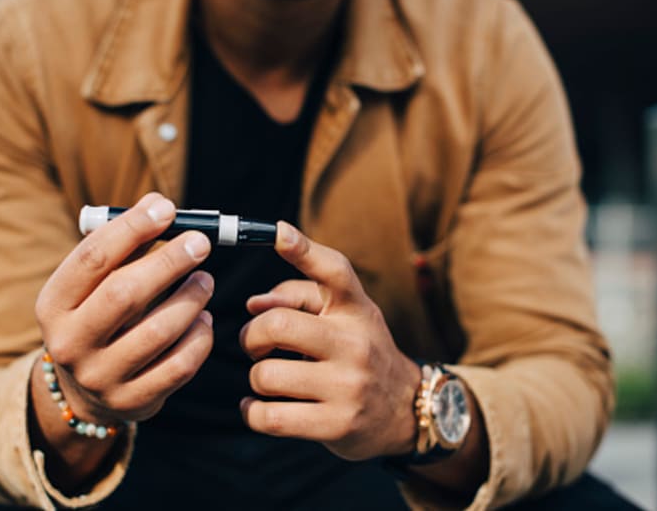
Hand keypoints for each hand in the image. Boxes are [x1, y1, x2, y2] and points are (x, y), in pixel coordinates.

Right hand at [35, 193, 214, 425]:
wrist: (84, 391)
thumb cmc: (99, 318)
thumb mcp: (96, 286)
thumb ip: (125, 245)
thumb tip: (160, 204)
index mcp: (53, 305)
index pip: (92, 258)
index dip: (132, 228)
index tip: (166, 208)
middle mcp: (69, 343)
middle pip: (124, 293)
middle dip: (169, 262)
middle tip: (201, 243)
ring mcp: (100, 378)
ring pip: (158, 331)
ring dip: (192, 298)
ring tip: (205, 280)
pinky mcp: (133, 402)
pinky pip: (180, 365)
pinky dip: (200, 336)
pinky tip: (204, 319)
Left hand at [240, 222, 420, 460]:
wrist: (404, 409)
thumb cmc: (358, 351)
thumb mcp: (342, 316)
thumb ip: (298, 296)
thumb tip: (253, 304)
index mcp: (355, 308)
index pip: (333, 271)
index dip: (303, 249)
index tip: (278, 232)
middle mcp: (355, 342)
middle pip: (278, 324)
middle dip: (252, 336)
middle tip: (256, 345)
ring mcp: (348, 386)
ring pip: (267, 375)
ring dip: (256, 378)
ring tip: (268, 380)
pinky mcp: (337, 425)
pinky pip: (271, 417)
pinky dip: (253, 412)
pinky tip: (258, 407)